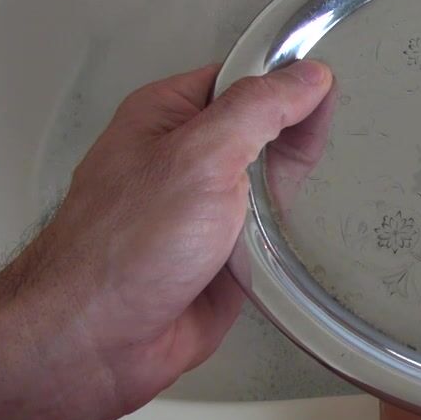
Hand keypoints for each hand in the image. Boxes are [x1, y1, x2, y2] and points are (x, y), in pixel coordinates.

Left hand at [1, 60, 333, 411]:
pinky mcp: (225, 254)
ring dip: (289, 200)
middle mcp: (187, 156)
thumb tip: (307, 77)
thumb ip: (259, 109)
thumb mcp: (200, 156)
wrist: (96, 343)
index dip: (288, 82)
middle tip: (295, 165)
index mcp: (168, 114)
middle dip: (291, 147)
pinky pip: (275, 234)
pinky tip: (287, 244)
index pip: (246, 76)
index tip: (324, 92)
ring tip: (280, 211)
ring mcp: (206, 206)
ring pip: (275, 185)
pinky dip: (286, 240)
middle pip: (267, 130)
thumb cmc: (120, 251)